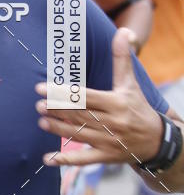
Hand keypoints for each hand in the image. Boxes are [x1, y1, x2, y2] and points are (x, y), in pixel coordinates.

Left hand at [35, 28, 161, 166]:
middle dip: (57, 110)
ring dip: (58, 129)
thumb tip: (125, 32)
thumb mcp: (130, 84)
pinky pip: (84, 160)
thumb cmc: (137, 107)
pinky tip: (47, 159)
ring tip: (41, 121)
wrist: (156, 140)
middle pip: (79, 115)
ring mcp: (108, 142)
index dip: (63, 93)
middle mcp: (112, 123)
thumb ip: (122, 59)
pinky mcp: (106, 157)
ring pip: (79, 135)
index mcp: (116, 103)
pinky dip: (66, 161)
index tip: (42, 87)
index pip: (85, 96)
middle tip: (38, 104)